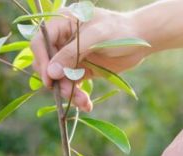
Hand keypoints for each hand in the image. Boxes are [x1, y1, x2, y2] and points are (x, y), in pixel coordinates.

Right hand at [31, 7, 151, 110]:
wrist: (142, 41)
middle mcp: (62, 40)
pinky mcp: (80, 70)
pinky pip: (72, 85)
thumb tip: (51, 73)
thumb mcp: (96, 38)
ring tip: (83, 102)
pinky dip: (77, 96)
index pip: (40, 42)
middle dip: (57, 81)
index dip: (42, 60)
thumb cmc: (120, 31)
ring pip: (59, 79)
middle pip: (47, 64)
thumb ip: (72, 54)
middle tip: (68, 93)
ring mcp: (70, 56)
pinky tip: (86, 105)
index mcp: (62, 23)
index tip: (49, 79)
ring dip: (68, 92)